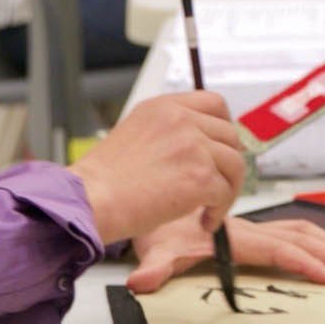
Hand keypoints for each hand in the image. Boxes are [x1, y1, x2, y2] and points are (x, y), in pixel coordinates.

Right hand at [71, 89, 244, 245]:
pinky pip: (225, 193)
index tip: (224, 145)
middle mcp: (181, 120)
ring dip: (227, 189)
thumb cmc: (104, 180)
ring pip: (234, 164)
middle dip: (228, 163)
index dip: (225, 126)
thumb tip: (197, 148)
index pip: (214, 103)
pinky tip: (204, 221)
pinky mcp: (200, 176)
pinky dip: (219, 211)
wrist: (90, 200)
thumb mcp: (135, 134)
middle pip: (230, 135)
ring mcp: (193, 146)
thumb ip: (168, 133)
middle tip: (220, 183)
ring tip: (210, 208)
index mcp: (164, 107)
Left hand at [125, 211, 324, 293]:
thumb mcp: (152, 248)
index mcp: (233, 235)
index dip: (305, 263)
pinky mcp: (251, 229)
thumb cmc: (155, 225)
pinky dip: (316, 238)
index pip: (278, 248)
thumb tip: (141, 282)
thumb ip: (152, 266)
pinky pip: (291, 229)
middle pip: (300, 237)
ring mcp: (252, 227)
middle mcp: (248, 229)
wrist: (148, 196)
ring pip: (301, 229)